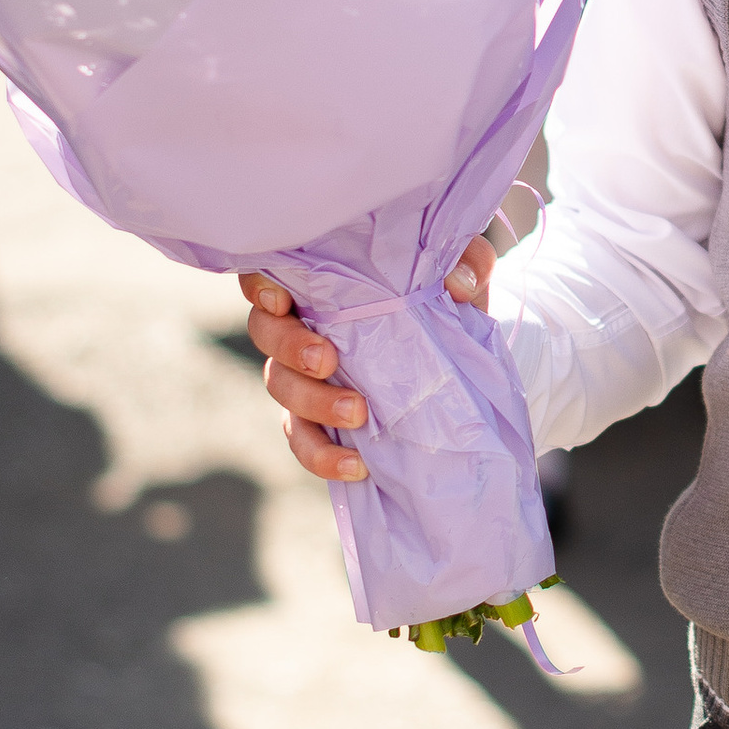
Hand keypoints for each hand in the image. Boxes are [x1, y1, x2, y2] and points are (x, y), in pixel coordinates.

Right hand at [237, 238, 494, 485]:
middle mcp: (298, 325)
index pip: (268, 274)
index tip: (282, 300)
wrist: (458, 348)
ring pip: (280, 386)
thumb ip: (466, 262)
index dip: (262, 286)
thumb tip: (459, 285)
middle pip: (265, 332)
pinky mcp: (317, 418)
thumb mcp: (461, 269)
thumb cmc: (442, 291)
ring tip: (357, 413)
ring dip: (312, 403)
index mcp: (319, 281)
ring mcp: (302, 375)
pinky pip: (305, 441)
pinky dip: (323, 456)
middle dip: (289, 347)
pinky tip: (357, 465)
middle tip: (327, 360)